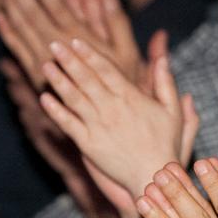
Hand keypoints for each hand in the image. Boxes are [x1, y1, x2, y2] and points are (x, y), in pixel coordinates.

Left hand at [0, 0, 137, 89]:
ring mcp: (43, 66)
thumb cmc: (122, 88)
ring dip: (10, 6)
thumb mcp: (127, 53)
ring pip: (20, 31)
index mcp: (78, 42)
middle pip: (31, 16)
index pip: (53, 7)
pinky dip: (8, 32)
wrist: (104, 125)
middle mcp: (56, 53)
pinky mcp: (36, 79)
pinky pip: (17, 51)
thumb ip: (115, 19)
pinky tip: (0, 17)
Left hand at [39, 39, 190, 202]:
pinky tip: (44, 98)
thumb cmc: (165, 144)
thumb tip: (163, 58)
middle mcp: (112, 108)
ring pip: (74, 98)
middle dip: (69, 60)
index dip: (89, 53)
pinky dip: (55, 111)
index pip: (106, 69)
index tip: (75, 41)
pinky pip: (68, 124)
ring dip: (58, 80)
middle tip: (54, 44)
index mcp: (131, 97)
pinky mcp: (88, 145)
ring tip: (45, 65)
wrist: (153, 177)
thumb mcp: (173, 111)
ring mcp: (98, 126)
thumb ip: (166, 83)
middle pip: (86, 78)